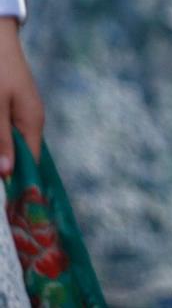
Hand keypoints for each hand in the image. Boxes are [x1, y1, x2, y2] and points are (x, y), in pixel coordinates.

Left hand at [0, 25, 44, 174]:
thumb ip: (0, 139)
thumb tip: (5, 173)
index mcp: (32, 122)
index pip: (29, 162)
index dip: (17, 181)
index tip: (6, 199)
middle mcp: (30, 121)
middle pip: (17, 155)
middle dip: (2, 163)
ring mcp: (21, 114)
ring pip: (8, 143)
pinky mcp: (10, 108)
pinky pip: (4, 131)